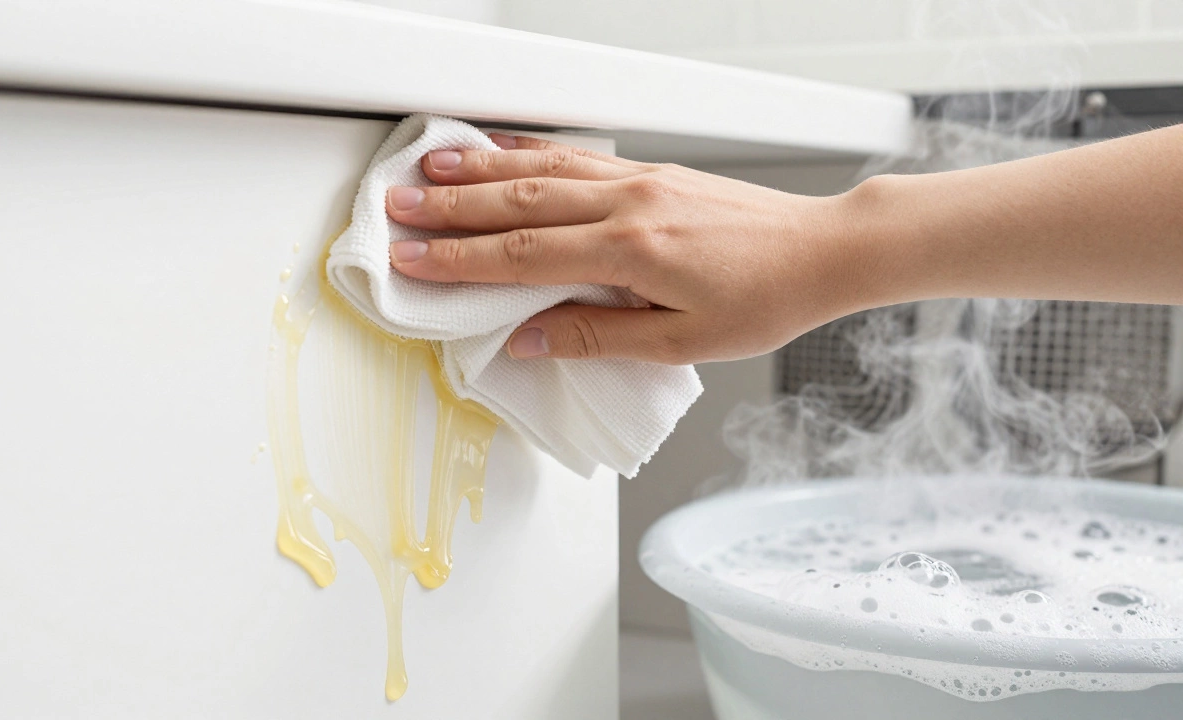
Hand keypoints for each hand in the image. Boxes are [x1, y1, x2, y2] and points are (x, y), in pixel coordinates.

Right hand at [384, 134, 873, 363]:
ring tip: (429, 168)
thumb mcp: (681, 342)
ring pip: (543, 168)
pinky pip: (577, 155)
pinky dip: (530, 151)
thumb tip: (529, 340)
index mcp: (632, 252)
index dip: (461, 261)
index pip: (524, 255)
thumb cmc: (763, 300)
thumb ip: (598, 337)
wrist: (820, 252)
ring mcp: (639, 181)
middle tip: (397, 210)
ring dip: (481, 170)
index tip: (413, 262)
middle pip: (520, 201)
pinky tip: (501, 150)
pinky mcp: (651, 173)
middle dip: (451, 209)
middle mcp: (629, 204)